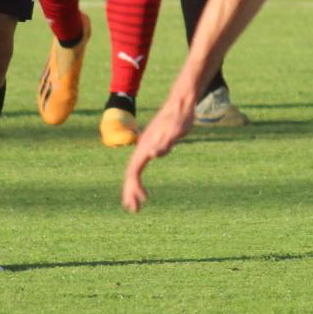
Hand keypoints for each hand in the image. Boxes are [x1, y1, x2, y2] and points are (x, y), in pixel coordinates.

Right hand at [121, 88, 197, 211]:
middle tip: (134, 210)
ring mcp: (146, 147)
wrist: (182, 102)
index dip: (134, 187)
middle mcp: (143, 147)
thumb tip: (153, 154)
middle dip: (130, 192)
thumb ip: (166, 142)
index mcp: (145, 146)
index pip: (133, 171)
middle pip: (131, 173)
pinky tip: (145, 190)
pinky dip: (139, 181)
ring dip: (133, 189)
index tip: (141, 202)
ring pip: (134, 171)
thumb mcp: (177, 130)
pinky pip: (140, 168)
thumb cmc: (181, 117)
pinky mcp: (152, 146)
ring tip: (137, 204)